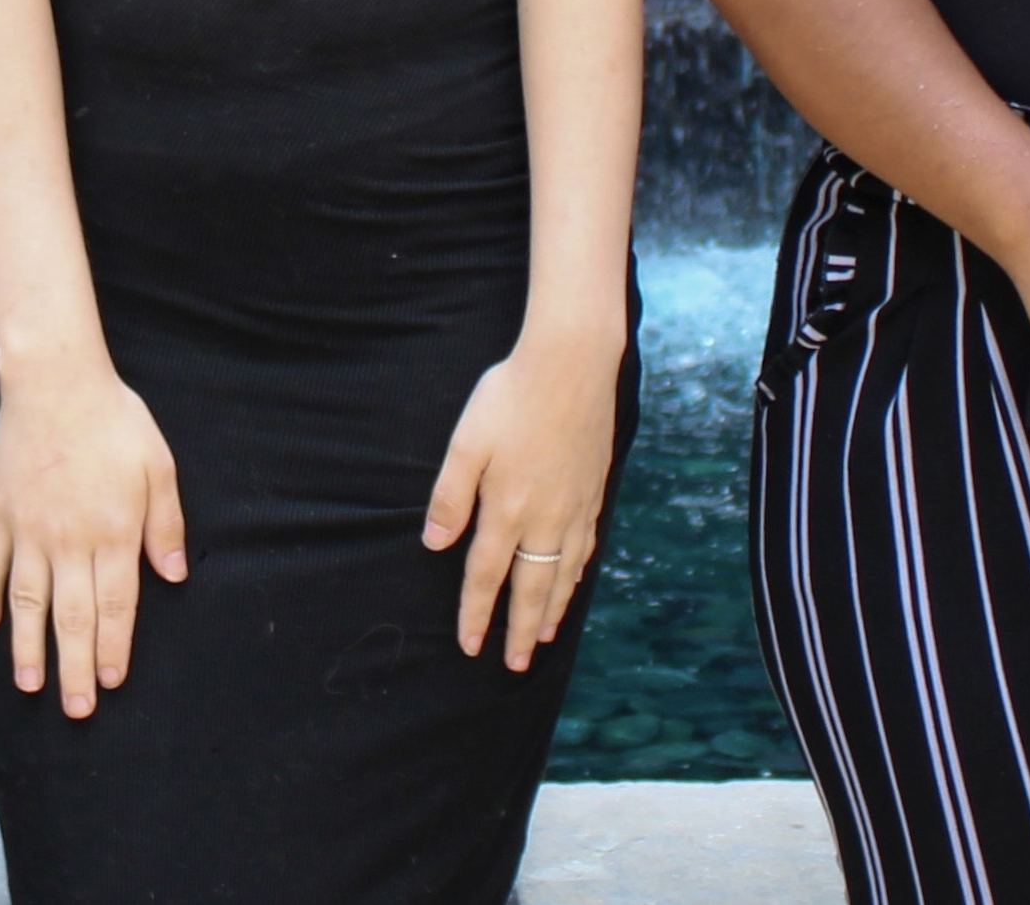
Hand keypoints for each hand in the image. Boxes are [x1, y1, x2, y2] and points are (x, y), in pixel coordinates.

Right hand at [0, 357, 187, 718]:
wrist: (53, 381)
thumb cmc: (113, 419)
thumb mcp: (158, 466)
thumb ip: (165, 524)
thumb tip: (174, 575)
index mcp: (113, 532)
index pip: (114, 605)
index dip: (112, 647)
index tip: (109, 682)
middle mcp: (69, 541)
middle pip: (72, 616)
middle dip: (74, 668)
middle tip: (75, 709)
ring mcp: (28, 529)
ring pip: (28, 602)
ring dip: (30, 648)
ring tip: (30, 686)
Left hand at [424, 324, 619, 670]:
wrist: (572, 365)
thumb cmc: (511, 397)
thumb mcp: (467, 441)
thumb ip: (450, 495)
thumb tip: (436, 544)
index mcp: (507, 509)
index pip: (486, 575)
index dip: (476, 612)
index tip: (470, 645)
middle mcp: (545, 519)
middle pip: (531, 589)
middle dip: (520, 631)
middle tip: (514, 665)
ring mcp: (575, 508)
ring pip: (563, 576)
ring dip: (551, 611)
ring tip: (543, 638)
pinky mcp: (593, 492)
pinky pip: (585, 550)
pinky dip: (576, 577)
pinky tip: (572, 583)